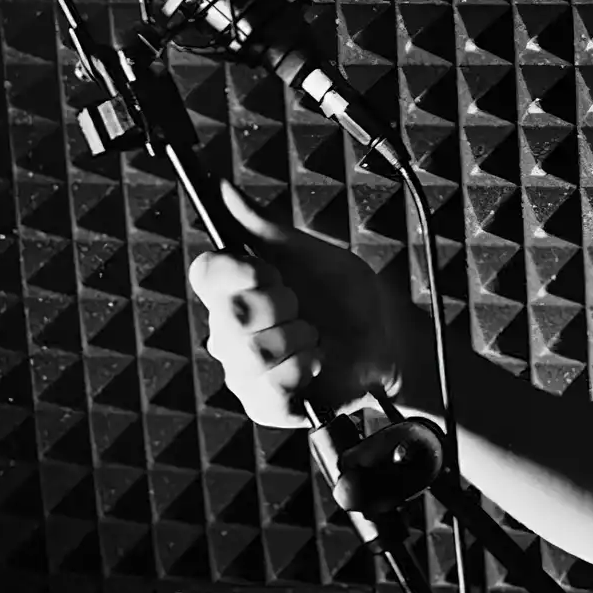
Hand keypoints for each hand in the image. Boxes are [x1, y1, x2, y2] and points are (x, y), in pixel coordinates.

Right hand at [188, 181, 409, 428]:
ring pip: (252, 354)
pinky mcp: (264, 405)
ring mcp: (244, 370)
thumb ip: (264, 225)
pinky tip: (315, 363)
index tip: (271, 271)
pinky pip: (270, 389)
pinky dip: (303, 370)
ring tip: (313, 337)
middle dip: (283, 305)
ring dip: (298, 340)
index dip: (239, 270)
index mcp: (236, 290)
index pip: (206, 273)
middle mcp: (230, 331)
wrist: (386, 339)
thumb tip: (224, 187)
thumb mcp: (311, 254)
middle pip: (232, 314)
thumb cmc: (346, 296)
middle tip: (303, 307)